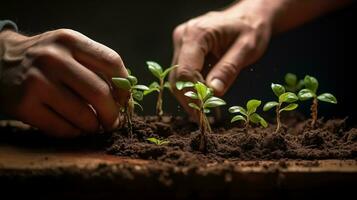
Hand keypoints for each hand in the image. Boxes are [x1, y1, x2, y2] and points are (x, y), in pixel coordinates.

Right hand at [0, 29, 127, 136]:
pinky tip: (74, 127)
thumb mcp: (69, 49)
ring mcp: (37, 83)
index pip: (112, 62)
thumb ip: (96, 65)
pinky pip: (63, 129)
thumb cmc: (46, 58)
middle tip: (113, 122)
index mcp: (69, 41)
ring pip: (84, 116)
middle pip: (100, 93)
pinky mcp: (24, 106)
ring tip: (93, 125)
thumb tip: (125, 96)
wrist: (0, 63)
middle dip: (113, 114)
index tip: (124, 99)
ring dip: (94, 127)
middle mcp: (53, 59)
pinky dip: (75, 133)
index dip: (124, 86)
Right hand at [170, 0, 273, 118]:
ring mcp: (181, 42)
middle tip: (203, 119)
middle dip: (189, 99)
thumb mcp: (247, 49)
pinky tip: (205, 98)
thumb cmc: (251, 28)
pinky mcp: (184, 48)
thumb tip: (213, 93)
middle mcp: (183, 37)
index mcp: (196, 34)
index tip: (204, 113)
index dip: (193, 95)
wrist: (249, 15)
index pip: (185, 71)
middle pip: (177, 77)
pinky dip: (193, 87)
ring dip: (190, 95)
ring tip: (206, 111)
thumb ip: (229, 69)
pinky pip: (184, 72)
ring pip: (177, 77)